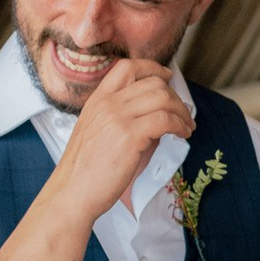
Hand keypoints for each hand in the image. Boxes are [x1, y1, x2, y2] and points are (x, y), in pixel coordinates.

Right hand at [48, 60, 194, 221]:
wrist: (72, 193)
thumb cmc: (85, 171)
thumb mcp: (97, 132)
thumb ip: (119, 118)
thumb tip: (154, 116)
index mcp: (97, 101)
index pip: (127, 67)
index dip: (153, 68)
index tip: (168, 77)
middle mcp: (107, 104)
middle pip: (152, 83)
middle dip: (175, 96)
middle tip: (183, 113)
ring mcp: (118, 117)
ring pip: (162, 98)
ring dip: (182, 112)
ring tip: (186, 126)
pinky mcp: (129, 136)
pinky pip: (165, 119)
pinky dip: (180, 125)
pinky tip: (182, 135)